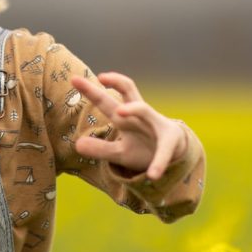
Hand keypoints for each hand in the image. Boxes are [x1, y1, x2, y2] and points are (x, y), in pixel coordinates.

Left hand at [69, 72, 188, 181]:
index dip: (91, 91)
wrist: (177, 153)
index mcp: (125, 118)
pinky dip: (158, 162)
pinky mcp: (170, 141)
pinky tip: (152, 175)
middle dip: (115, 82)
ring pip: (145, 109)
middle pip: (127, 93)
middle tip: (100, 76)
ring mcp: (156, 124)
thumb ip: (100, 149)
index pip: (107, 100)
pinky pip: (164, 150)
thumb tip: (77, 145)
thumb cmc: (145, 148)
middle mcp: (140, 115)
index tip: (74, 80)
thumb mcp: (120, 152)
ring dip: (133, 109)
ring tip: (119, 112)